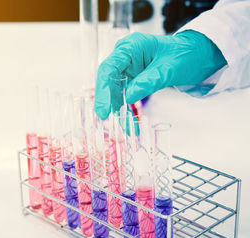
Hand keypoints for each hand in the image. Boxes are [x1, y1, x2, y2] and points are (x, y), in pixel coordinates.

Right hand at [95, 30, 226, 119]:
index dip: (103, 90)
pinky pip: (124, 94)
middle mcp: (125, 56)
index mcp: (131, 47)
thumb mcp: (168, 69)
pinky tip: (129, 122)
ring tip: (126, 127)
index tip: (104, 109)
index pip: (108, 68)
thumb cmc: (185, 54)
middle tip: (106, 118)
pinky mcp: (132, 78)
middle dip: (107, 101)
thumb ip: (148, 82)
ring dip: (117, 108)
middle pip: (107, 80)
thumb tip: (129, 96)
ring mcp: (128, 68)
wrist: (198, 55)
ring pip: (114, 90)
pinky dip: (126, 108)